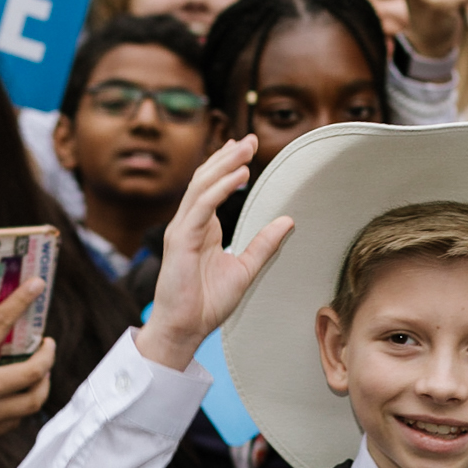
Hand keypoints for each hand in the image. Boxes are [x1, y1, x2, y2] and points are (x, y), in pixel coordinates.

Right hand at [0, 280, 56, 453]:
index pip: (1, 322)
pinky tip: (18, 393)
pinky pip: (18, 417)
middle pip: (36, 370)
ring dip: (44, 382)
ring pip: (34, 399)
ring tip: (41, 371)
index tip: (39, 283)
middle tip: (47, 344)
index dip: (23, 299)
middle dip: (48, 353)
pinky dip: (23, 402)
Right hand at [137, 136, 292, 370]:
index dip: (229, 165)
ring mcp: (182, 230)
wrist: (185, 328)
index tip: (247, 148)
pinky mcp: (180, 240)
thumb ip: (263, 244)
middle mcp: (190, 224)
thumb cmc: (206, 303)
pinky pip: (201, 207)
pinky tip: (237, 176)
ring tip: (245, 149)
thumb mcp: (245, 269)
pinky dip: (220, 189)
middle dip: (228, 157)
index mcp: (202, 228)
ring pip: (202, 187)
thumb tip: (286, 221)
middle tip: (250, 139)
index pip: (213, 187)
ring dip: (225, 165)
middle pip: (207, 179)